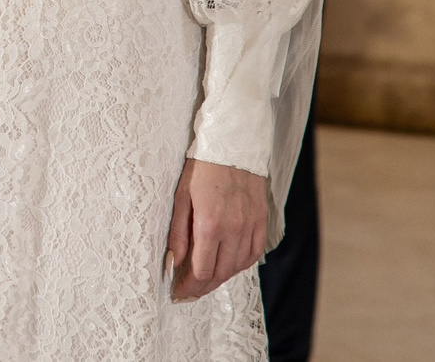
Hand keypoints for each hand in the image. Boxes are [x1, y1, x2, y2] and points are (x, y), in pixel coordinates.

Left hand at [166, 158, 270, 301]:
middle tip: (190, 291)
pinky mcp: (261, 219)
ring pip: (238, 266)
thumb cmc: (201, 167)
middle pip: (220, 273)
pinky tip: (229, 265)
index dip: (190, 286)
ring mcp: (250, 225)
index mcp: (211, 224)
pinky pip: (254, 252)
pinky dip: (241, 264)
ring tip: (206, 281)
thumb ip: (179, 232)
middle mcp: (234, 229)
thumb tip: (174, 261)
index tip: (179, 291)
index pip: (202, 270)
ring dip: (221, 278)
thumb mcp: (181, 196)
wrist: (232, 143)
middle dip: (203, 287)